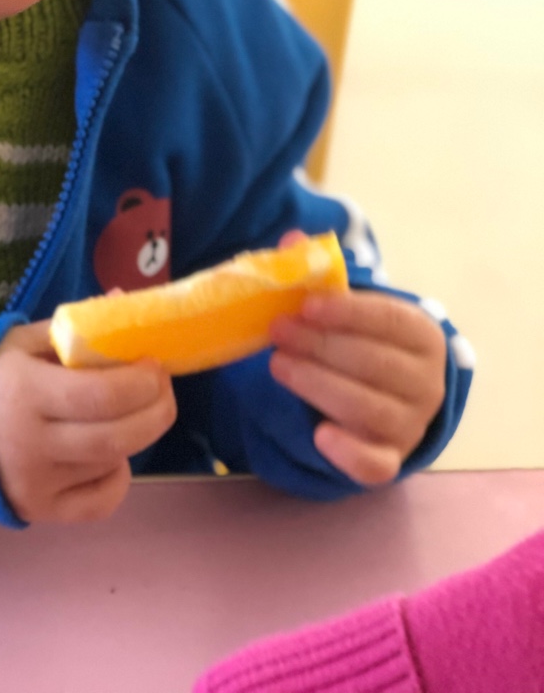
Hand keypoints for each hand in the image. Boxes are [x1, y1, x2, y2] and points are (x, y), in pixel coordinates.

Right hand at [0, 321, 176, 522]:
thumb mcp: (23, 340)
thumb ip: (77, 329)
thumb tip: (127, 306)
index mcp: (24, 391)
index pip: (102, 394)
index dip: (141, 382)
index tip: (156, 364)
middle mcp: (30, 444)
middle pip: (116, 436)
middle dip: (155, 410)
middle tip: (163, 389)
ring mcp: (34, 484)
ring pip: (110, 464)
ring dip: (136, 435)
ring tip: (132, 411)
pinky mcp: (37, 512)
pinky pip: (98, 504)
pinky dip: (117, 478)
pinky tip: (110, 455)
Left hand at [269, 233, 447, 484]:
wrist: (387, 397)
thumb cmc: (364, 340)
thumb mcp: (350, 306)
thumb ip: (321, 272)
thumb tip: (291, 239)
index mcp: (422, 335)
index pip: (390, 320)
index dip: (347, 312)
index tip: (306, 305)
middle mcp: (427, 383)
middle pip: (374, 363)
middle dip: (320, 345)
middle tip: (277, 331)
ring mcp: (410, 425)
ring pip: (367, 408)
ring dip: (318, 385)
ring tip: (278, 364)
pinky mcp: (390, 459)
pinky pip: (376, 464)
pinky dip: (350, 453)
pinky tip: (319, 435)